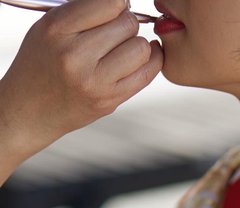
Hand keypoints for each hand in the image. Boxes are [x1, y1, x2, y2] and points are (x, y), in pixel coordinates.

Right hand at [0, 0, 163, 160]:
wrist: (31, 109)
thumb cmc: (43, 61)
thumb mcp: (50, 27)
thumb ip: (84, 12)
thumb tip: (125, 5)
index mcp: (58, 30)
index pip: (109, 4)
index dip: (118, 4)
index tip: (115, 9)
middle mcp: (76, 56)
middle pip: (127, 25)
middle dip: (126, 23)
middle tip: (116, 31)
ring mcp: (95, 82)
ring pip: (140, 48)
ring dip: (138, 43)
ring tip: (126, 45)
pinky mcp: (109, 101)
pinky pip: (146, 74)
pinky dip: (152, 60)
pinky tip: (146, 55)